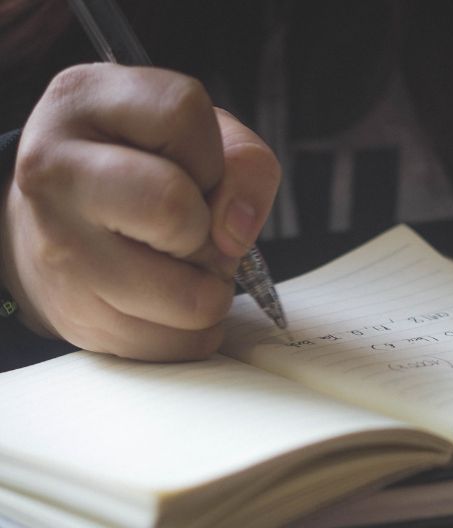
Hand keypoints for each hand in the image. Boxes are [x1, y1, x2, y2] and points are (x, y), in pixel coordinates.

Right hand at [0, 63, 279, 360]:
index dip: (212, 153)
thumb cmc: (139, 175)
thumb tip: (238, 230)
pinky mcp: (81, 321)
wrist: (54, 230)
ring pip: (193, 299)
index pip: (183, 114)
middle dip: (209, 230)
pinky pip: (184, 345)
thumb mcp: (193, 138)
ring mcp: (62, 255)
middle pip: (176, 212)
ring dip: (209, 288)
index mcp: (84, 102)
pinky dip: (194, 328)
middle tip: (191, 230)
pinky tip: (164, 299)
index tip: (193, 171)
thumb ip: (242, 162)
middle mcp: (56, 174)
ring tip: (179, 266)